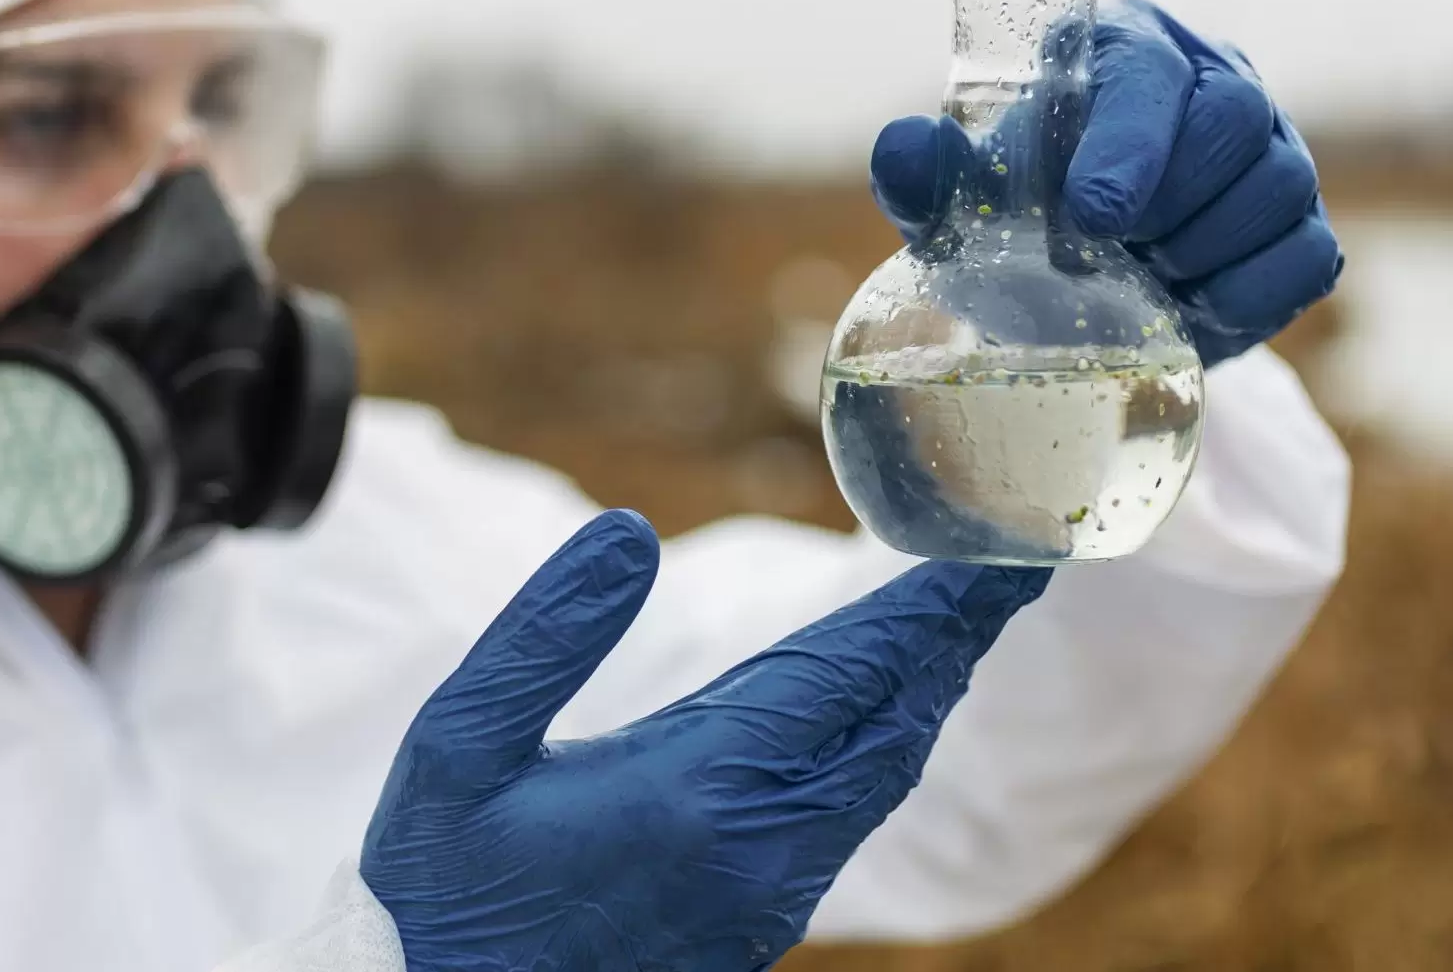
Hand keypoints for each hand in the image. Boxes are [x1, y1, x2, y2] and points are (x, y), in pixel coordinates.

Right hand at [361, 510, 1050, 971]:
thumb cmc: (442, 880)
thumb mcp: (459, 745)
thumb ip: (544, 634)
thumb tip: (629, 532)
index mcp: (698, 785)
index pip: (846, 670)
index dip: (926, 604)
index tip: (995, 549)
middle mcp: (758, 843)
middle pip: (892, 718)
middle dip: (953, 637)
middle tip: (1010, 564)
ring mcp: (768, 890)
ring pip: (882, 774)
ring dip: (924, 691)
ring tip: (959, 624)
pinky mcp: (757, 918)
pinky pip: (850, 816)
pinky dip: (884, 746)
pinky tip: (879, 716)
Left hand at [869, 0, 1341, 364]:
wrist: (1078, 286)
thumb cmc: (1018, 214)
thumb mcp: (962, 200)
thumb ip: (926, 175)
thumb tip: (905, 150)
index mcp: (1126, 48)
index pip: (1151, 71)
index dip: (1129, 144)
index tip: (1089, 216)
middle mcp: (1215, 80)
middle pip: (1235, 120)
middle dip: (1170, 203)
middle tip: (1111, 253)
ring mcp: (1273, 148)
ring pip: (1280, 186)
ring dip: (1204, 252)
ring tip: (1144, 280)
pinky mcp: (1302, 223)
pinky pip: (1308, 257)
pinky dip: (1249, 295)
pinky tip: (1191, 310)